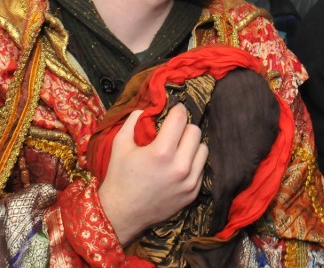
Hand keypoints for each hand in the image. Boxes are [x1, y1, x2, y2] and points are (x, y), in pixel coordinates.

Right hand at [98, 105, 207, 244]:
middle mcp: (180, 166)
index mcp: (161, 152)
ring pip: (203, 149)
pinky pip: (201, 168)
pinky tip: (178, 165)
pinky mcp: (193, 193)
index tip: (175, 110)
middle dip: (184, 128)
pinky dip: (192, 163)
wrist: (121, 214)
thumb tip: (146, 107)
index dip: (178, 110)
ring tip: (178, 149)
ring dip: (191, 145)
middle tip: (174, 131)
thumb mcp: (120, 145)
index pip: (181, 119)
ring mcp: (189, 181)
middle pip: (195, 131)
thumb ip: (133, 121)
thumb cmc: (120, 177)